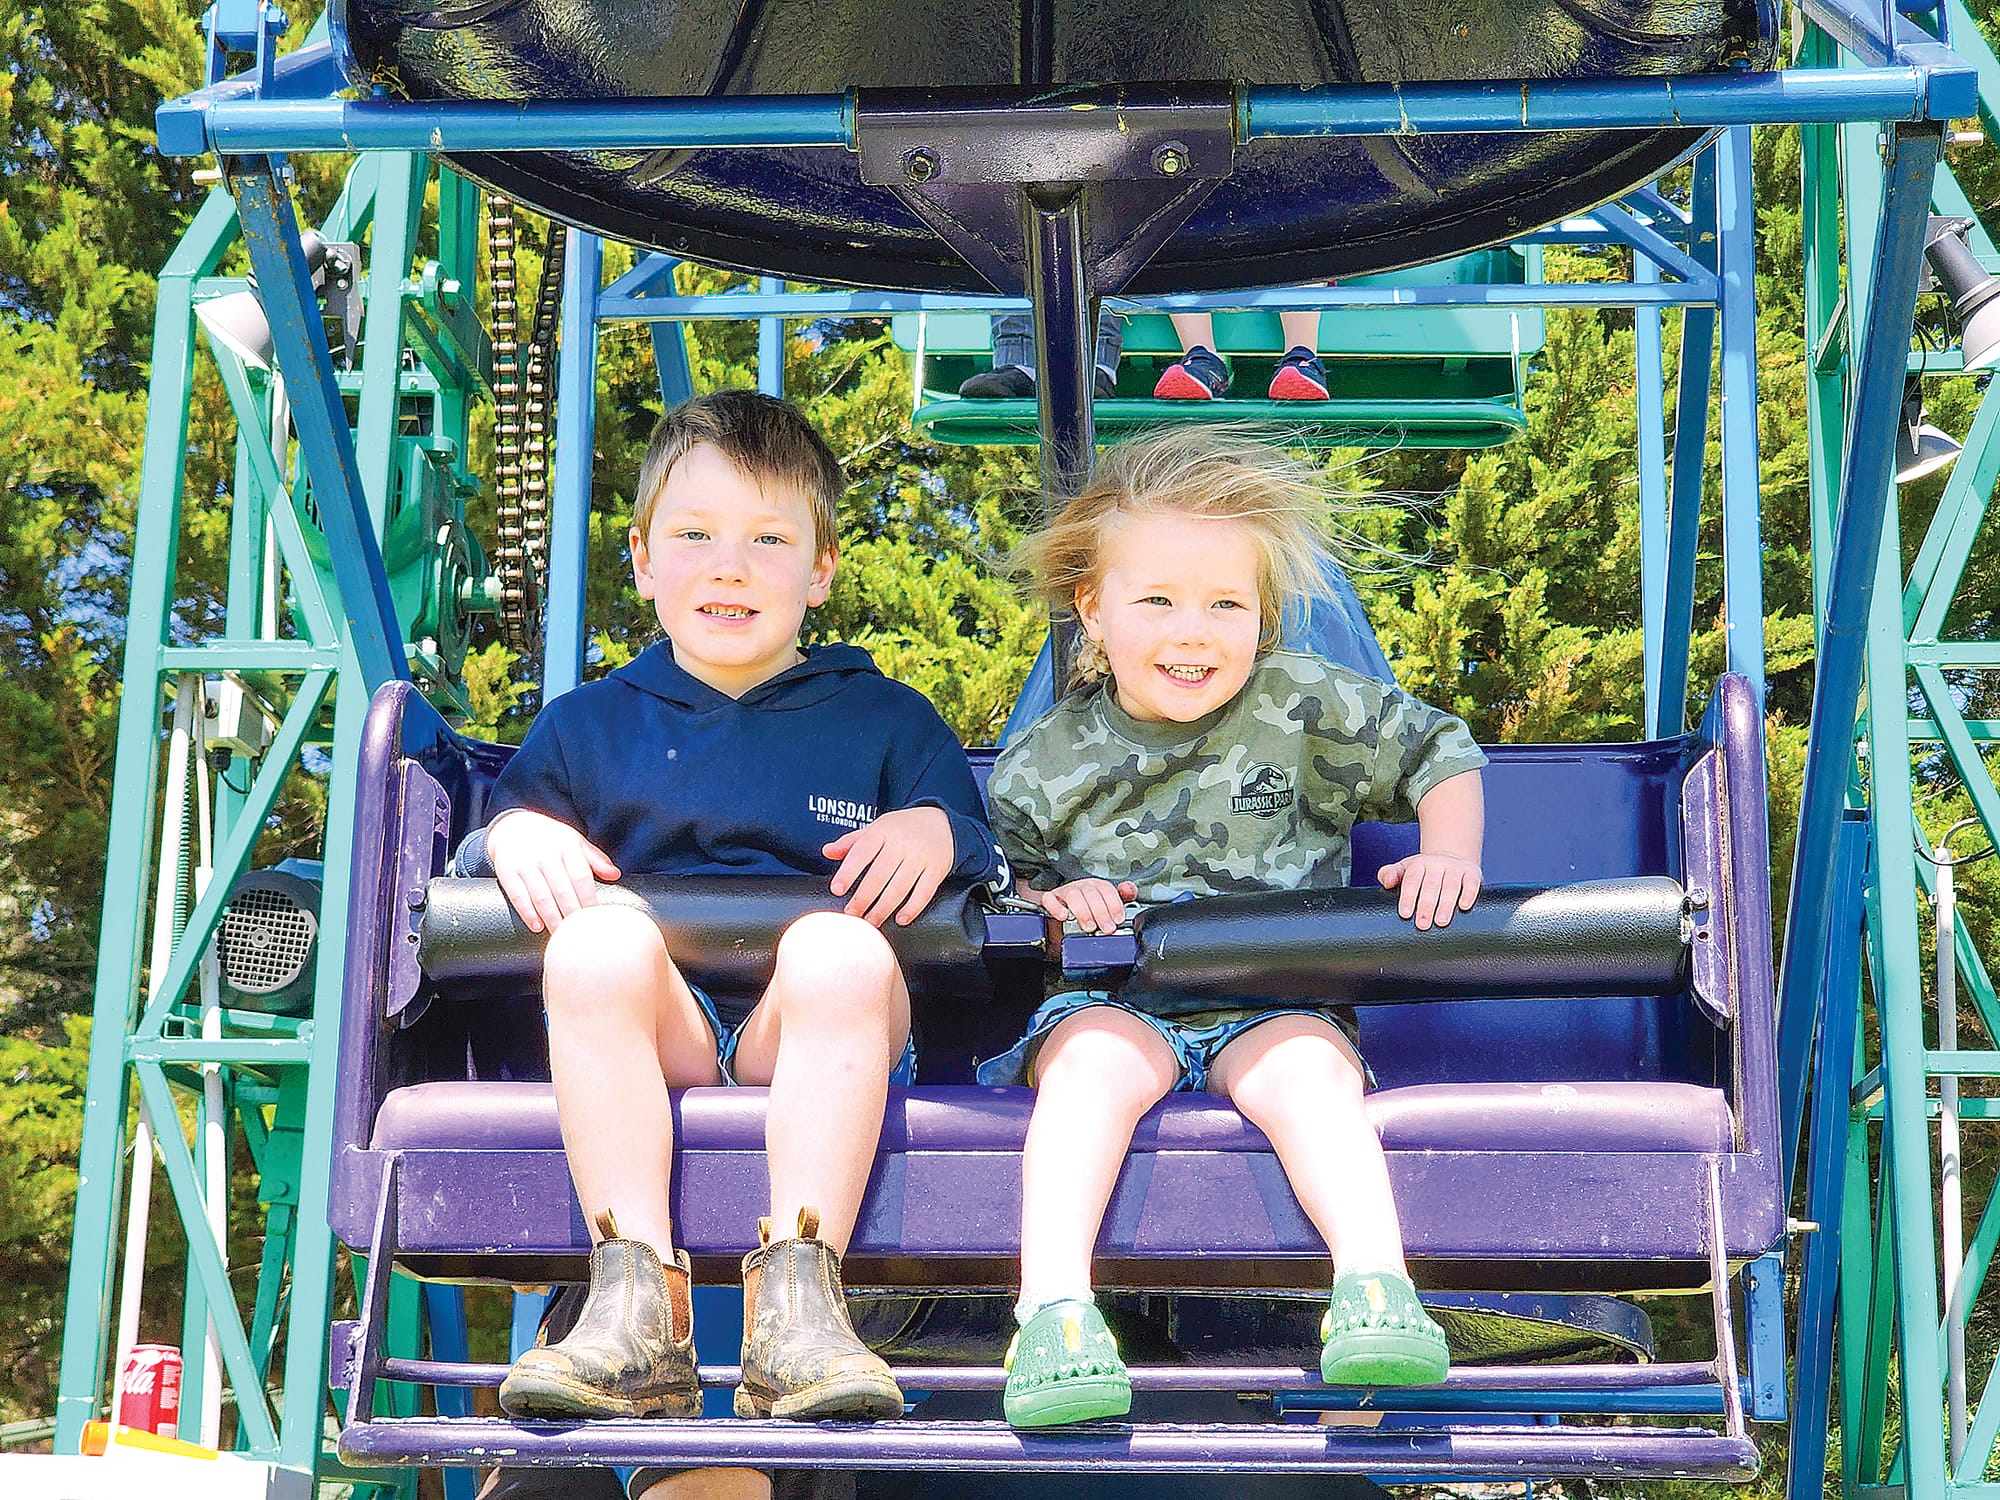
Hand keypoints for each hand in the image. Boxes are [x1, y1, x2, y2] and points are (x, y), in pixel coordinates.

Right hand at [486, 809, 620, 933]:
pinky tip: (537, 926)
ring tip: (561, 934)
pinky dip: (527, 913)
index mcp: (566, 846)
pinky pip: (518, 895)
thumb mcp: (574, 841)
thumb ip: (595, 858)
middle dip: (572, 913)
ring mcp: (525, 863)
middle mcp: (545, 854)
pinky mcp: (507, 871)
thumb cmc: (551, 839)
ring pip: (541, 895)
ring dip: (552, 917)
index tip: (595, 916)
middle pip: (562, 889)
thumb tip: (615, 874)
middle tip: (580, 932)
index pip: (581, 876)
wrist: (513, 826)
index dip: (588, 898)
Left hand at [825, 806, 954, 926]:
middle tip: (852, 914)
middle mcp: (902, 842)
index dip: (848, 872)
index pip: (862, 852)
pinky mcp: (937, 868)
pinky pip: (924, 892)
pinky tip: (900, 919)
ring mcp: (921, 856)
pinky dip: (912, 908)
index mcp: (882, 830)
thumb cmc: (902, 828)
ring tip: (871, 921)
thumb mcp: (876, 828)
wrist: (941, 821)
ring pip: (900, 887)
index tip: (837, 889)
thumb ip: (851, 842)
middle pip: (879, 875)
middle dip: (863, 898)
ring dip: (883, 908)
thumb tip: (827, 852)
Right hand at [1037, 877, 1137, 934]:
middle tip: (1107, 929)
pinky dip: (1056, 907)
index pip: (1106, 889)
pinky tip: (1064, 917)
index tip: (1118, 919)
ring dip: (1083, 911)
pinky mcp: (1049, 900)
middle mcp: (1081, 887)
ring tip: (1089, 927)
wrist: (1060, 918)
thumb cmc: (1087, 911)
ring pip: (1073, 895)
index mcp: (1096, 886)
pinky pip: (1049, 899)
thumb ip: (1121, 898)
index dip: (1114, 904)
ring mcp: (1064, 893)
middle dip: (1101, 912)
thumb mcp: (1106, 906)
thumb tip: (1130, 889)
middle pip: (1091, 892)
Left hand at [1377, 852, 1480, 930]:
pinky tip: (1464, 907)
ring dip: (1446, 904)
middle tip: (1422, 925)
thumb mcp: (1404, 870)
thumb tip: (1387, 883)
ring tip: (1441, 922)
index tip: (1405, 914)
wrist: (1451, 859)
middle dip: (1426, 905)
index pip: (1412, 880)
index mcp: (1418, 864)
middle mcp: (1437, 864)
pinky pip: (1471, 883)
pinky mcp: (1472, 873)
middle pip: (1431, 884)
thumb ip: (1389, 874)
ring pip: (1451, 885)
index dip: (1408, 896)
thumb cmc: (1422, 873)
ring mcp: (1456, 868)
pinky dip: (1469, 894)